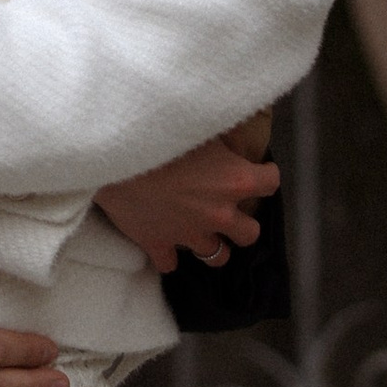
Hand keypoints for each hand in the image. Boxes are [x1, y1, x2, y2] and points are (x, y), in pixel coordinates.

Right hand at [94, 133, 280, 276]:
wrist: (114, 152)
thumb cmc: (159, 130)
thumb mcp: (200, 122)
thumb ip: (223, 135)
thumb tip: (234, 132)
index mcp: (236, 180)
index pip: (272, 183)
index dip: (265, 176)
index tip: (256, 171)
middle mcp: (220, 213)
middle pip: (250, 233)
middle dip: (242, 222)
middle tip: (227, 208)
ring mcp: (190, 235)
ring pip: (218, 257)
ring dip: (213, 245)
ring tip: (201, 231)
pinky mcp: (159, 245)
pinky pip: (170, 264)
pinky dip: (168, 254)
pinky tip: (163, 242)